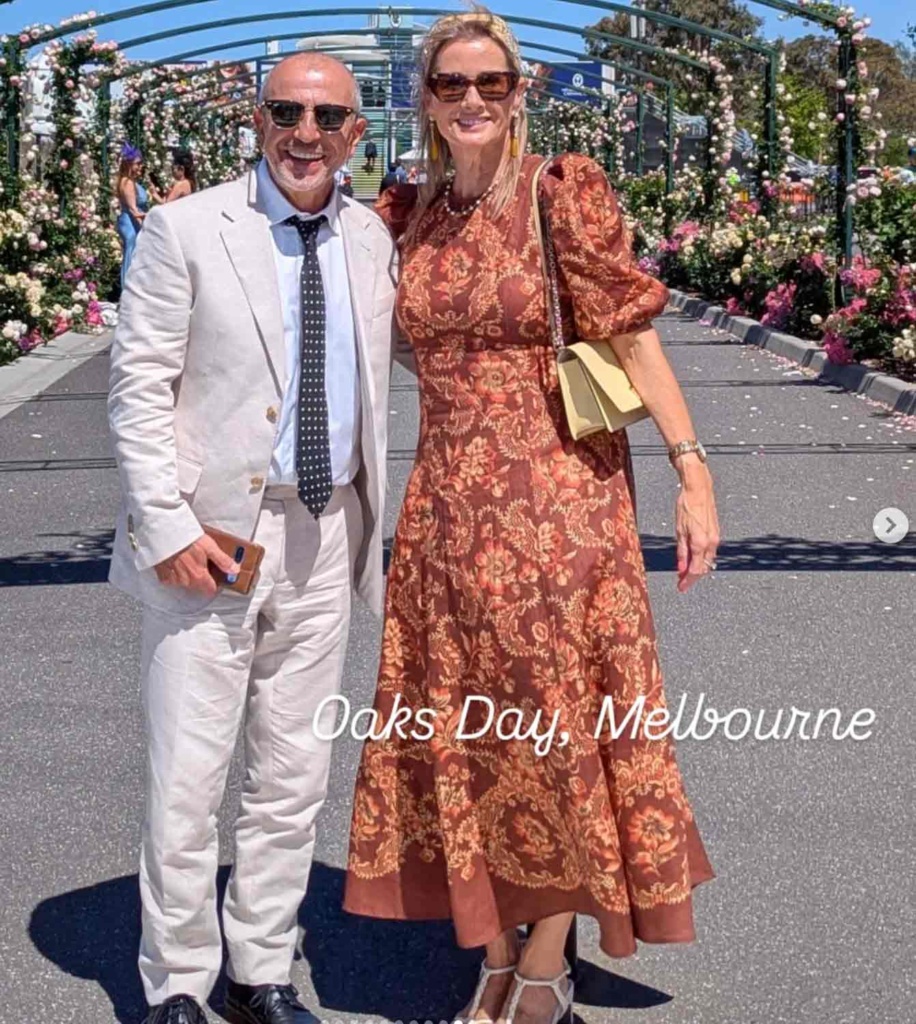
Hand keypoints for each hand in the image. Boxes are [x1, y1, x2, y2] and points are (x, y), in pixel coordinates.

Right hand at [154, 534, 239, 596]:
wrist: (165, 533)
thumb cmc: (188, 539)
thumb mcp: (210, 547)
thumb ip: (223, 561)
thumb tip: (235, 570)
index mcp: (199, 576)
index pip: (210, 590)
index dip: (215, 584)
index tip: (216, 576)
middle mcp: (185, 581)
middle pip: (198, 586)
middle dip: (201, 578)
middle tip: (201, 563)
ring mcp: (173, 579)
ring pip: (185, 583)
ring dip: (188, 576)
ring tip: (188, 560)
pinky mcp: (162, 575)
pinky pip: (171, 579)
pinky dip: (175, 574)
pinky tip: (176, 563)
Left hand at [674, 457, 719, 593]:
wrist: (699, 489)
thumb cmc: (687, 506)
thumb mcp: (679, 531)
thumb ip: (681, 551)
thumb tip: (680, 568)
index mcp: (701, 543)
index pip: (695, 570)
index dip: (687, 581)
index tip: (681, 588)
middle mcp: (711, 543)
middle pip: (703, 568)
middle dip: (692, 577)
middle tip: (681, 583)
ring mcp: (715, 538)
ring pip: (707, 560)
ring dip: (697, 568)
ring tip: (685, 573)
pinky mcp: (716, 532)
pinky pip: (710, 552)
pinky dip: (702, 559)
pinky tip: (694, 559)